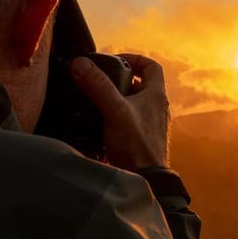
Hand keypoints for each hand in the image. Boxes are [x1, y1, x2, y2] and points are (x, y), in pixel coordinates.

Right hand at [70, 53, 169, 170]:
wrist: (146, 179)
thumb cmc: (137, 146)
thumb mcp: (115, 111)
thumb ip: (98, 87)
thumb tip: (81, 64)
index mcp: (157, 96)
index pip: (152, 67)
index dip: (135, 59)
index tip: (116, 61)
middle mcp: (157, 108)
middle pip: (140, 84)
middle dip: (120, 80)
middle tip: (101, 81)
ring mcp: (151, 124)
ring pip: (134, 103)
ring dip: (117, 99)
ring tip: (97, 100)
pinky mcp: (142, 138)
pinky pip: (129, 120)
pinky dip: (116, 116)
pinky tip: (101, 122)